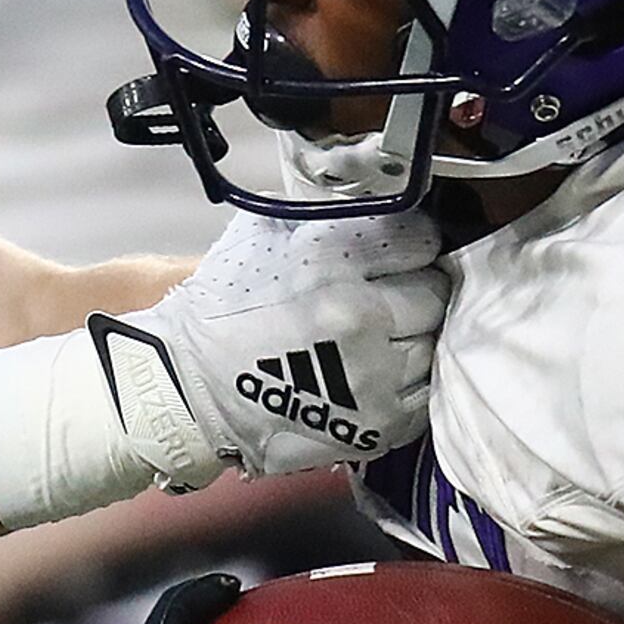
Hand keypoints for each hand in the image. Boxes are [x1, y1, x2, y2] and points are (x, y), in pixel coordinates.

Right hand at [110, 208, 446, 484]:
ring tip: (375, 341)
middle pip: (433, 295)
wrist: (189, 387)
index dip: (410, 248)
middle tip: (387, 300)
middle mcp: (359, 315)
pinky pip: (424, 395)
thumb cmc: (224, 308)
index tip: (398, 258)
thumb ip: (328, 215)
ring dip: (411, 340)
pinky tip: (375, 376)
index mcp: (332, 259)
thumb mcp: (265, 234)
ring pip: (433, 345)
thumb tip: (381, 201)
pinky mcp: (375, 422)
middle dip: (414, 294)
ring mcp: (372, 374)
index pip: (421, 240)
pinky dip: (406, 383)